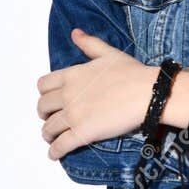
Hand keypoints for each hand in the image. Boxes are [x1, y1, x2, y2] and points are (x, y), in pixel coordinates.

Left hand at [36, 28, 156, 160]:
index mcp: (71, 75)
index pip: (43, 85)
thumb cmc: (131, 72)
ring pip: (49, 128)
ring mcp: (73, 115)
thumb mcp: (108, 53)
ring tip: (51, 138)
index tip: (50, 100)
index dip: (44, 94)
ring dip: (48, 134)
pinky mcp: (82, 133)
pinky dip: (54, 151)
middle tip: (50, 119)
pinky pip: (60, 145)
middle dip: (44, 114)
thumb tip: (75, 33)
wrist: (147, 93)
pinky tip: (54, 155)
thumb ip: (89, 44)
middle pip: (42, 107)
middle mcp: (67, 95)